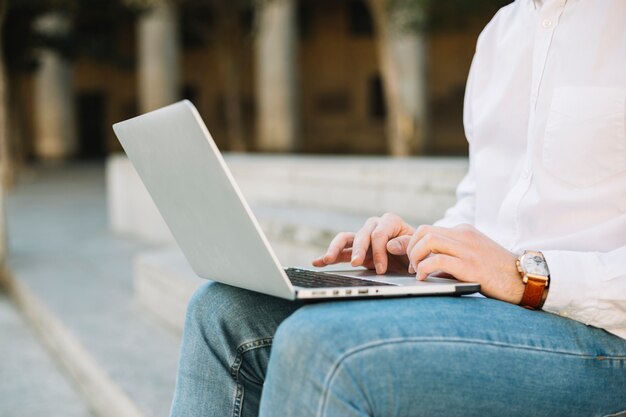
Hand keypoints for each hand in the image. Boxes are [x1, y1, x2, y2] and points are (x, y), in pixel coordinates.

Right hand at [312, 213, 414, 273]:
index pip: (379, 235)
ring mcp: (363, 237)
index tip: (383, 269)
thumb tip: (390, 245)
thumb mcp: (416, 246)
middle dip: (358, 250)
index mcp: (390, 222)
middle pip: (361, 235)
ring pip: (345, 239)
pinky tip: (317, 262)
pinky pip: (340, 250)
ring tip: (327, 259)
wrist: (416, 256)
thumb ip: (406, 244)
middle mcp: (374, 226)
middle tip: (356, 263)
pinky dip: (328, 256)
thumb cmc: (417, 249)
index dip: (380, 251)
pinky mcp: (355, 249)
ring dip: (336, 249)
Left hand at [402, 224, 524, 303]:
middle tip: (412, 266)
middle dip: (411, 249)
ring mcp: (467, 249)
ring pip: (428, 241)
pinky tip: (424, 278)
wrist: (524, 279)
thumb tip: (425, 267)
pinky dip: (425, 268)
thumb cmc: (496, 273)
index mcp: (464, 232)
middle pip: (424, 231)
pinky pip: (438, 260)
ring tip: (417, 272)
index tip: (413, 261)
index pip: (428, 229)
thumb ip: (449, 258)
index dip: (414, 244)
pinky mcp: (470, 265)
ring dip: (415, 257)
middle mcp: (464, 236)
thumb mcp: (471, 258)